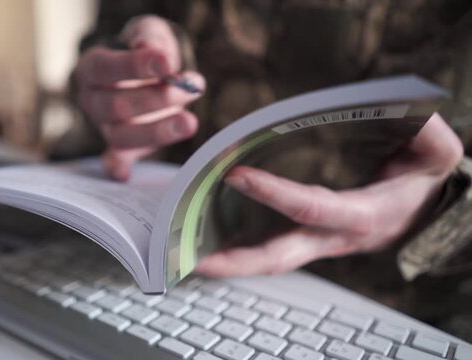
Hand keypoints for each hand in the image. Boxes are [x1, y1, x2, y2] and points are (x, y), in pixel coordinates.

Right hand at [75, 15, 204, 179]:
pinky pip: (116, 160)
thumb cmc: (145, 51)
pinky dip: (118, 168)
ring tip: (189, 122)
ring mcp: (106, 127)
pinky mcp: (122, 148)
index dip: (134, 67)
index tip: (165, 63)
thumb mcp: (148, 34)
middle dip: (156, 99)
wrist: (147, 73)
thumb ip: (148, 38)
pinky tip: (125, 175)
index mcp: (92, 69)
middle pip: (116, 106)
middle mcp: (93, 101)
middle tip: (190, 88)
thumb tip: (148, 48)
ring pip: (122, 136)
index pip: (106, 68)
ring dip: (158, 131)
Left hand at [196, 113, 463, 276]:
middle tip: (192, 256)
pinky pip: (268, 249)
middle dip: (235, 261)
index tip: (234, 174)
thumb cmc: (423, 180)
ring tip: (184, 251)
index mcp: (362, 215)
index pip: (310, 208)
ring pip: (268, 260)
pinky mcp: (307, 241)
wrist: (421, 212)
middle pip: (278, 256)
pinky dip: (238, 249)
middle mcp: (333, 239)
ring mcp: (316, 244)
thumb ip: (427, 132)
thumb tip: (415, 112)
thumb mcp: (436, 153)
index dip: (274, 194)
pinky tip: (206, 239)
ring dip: (227, 260)